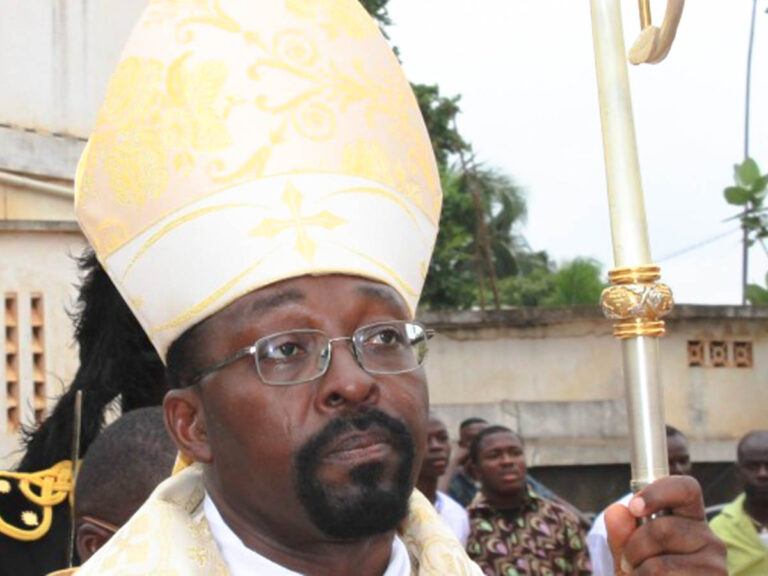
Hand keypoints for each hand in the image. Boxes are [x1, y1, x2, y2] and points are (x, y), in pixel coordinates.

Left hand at [605, 475, 726, 574]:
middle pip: (662, 529)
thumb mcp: (628, 553)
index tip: (633, 507)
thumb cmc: (645, 575)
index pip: (686, 489)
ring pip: (660, 566)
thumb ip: (620, 533)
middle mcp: (709, 539)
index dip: (657, 493)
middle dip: (633, 549)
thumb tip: (616, 511)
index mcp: (690, 518)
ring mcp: (714, 566)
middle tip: (628, 563)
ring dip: (639, 574)